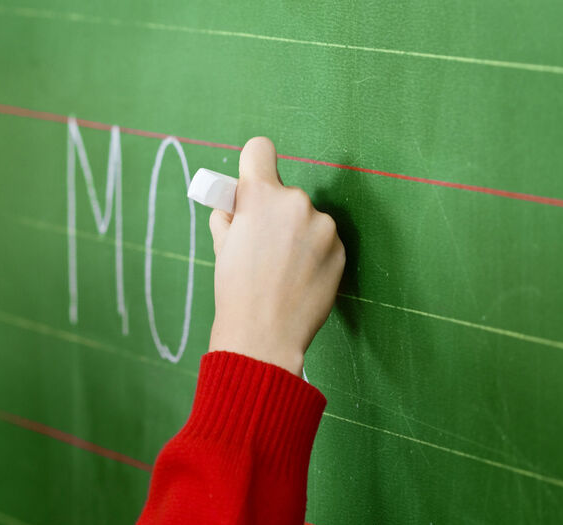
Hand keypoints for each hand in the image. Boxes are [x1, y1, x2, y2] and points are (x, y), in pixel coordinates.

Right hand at [207, 137, 344, 375]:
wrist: (264, 336)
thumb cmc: (236, 292)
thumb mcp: (221, 246)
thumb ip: (231, 215)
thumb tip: (238, 205)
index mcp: (260, 196)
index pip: (259, 149)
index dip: (253, 165)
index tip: (252, 184)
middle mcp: (296, 202)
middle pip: (284, 193)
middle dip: (274, 214)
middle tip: (262, 249)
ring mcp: (323, 225)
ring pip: (306, 219)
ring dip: (297, 235)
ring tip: (282, 271)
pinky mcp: (341, 249)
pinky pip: (323, 240)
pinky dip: (313, 254)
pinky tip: (299, 279)